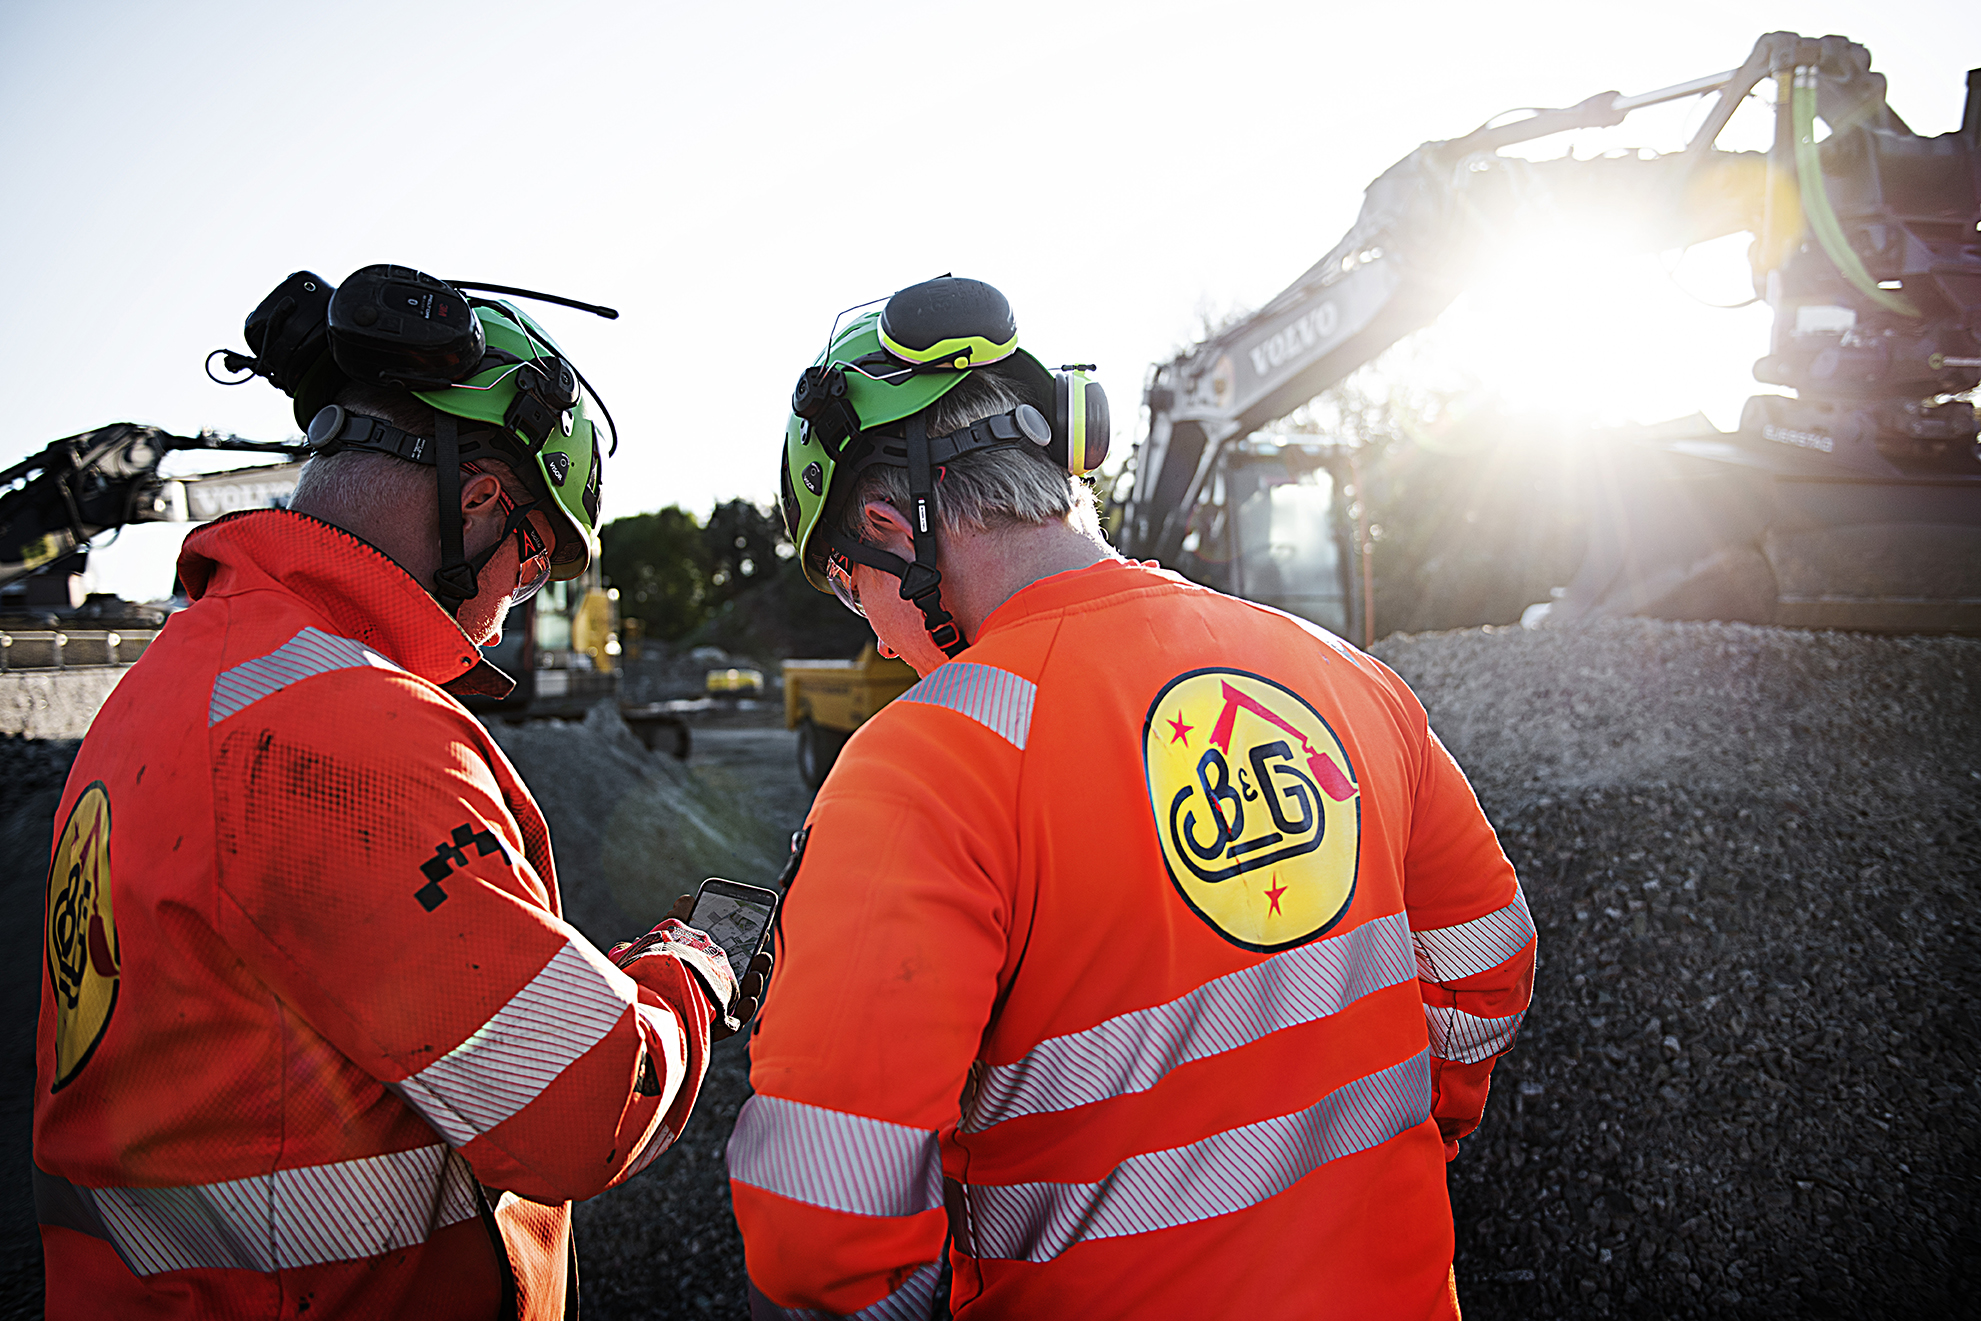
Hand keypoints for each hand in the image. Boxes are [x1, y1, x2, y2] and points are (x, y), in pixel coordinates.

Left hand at [609, 896, 774, 1040]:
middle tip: (763, 943)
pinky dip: (744, 1011)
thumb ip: (673, 920)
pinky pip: (732, 1024)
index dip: (746, 945)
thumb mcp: (656, 942)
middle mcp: (705, 992)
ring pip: (741, 999)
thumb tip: (687, 899)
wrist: (627, 1013)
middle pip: (739, 978)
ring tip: (759, 965)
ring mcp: (708, 1011)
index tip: (758, 929)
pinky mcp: (707, 1031)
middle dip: (755, 961)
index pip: (727, 959)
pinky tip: (748, 998)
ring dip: (755, 982)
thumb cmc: (640, 978)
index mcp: (697, 973)